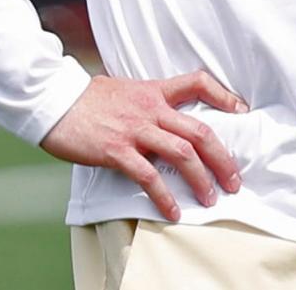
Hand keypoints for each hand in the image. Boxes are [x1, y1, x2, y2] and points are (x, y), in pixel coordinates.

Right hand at [40, 70, 247, 221]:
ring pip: (181, 154)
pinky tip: (173, 212)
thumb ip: (146, 100)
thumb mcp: (124, 89)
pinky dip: (165, 197)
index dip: (224, 94)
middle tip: (234, 180)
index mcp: (153, 90)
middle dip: (222, 158)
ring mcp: (135, 129)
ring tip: (210, 199)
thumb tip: (161, 114)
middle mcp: (150, 108)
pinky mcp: (117, 150)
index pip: (197, 82)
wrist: (54, 101)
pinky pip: (149, 176)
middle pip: (199, 131)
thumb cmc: (87, 99)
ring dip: (201, 180)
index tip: (241, 110)